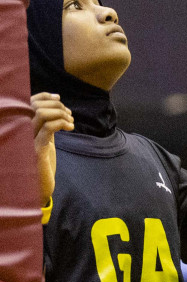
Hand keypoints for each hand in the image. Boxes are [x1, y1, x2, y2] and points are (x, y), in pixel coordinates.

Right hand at [32, 94, 72, 209]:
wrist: (39, 184)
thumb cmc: (42, 160)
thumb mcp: (44, 137)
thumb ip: (46, 122)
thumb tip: (57, 103)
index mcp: (22, 126)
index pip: (29, 102)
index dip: (44, 96)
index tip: (59, 99)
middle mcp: (20, 130)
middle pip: (36, 105)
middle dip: (57, 105)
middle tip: (69, 114)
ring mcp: (26, 139)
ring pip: (41, 113)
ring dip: (61, 113)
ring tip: (71, 122)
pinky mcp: (36, 148)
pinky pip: (49, 127)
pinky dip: (62, 122)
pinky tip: (70, 128)